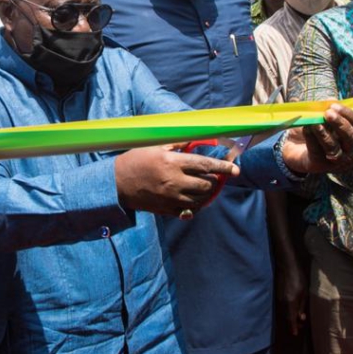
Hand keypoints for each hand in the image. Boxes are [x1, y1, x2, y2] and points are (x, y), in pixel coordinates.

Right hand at [115, 145, 238, 215]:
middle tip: (214, 177)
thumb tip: (194, 141)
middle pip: (206, 185)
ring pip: (200, 200)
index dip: (223, 167)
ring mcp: (171, 198)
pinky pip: (188, 212)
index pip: (205, 165)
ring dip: (206, 194)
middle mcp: (175, 181)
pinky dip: (194, 207)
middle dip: (214, 181)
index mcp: (173, 163)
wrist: (116, 183)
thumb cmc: (135, 160)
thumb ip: (176, 145)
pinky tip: (193, 201)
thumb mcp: (155, 147)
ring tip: (204, 187)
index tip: (236, 169)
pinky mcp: (166, 210)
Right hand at [278, 263, 307, 335]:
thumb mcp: (304, 293)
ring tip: (298, 317)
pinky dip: (287, 310)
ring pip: (284, 311)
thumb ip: (302, 306)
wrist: (288, 267)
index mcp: (290, 302)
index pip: (291, 318)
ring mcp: (279, 298)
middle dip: (293, 322)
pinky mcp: (277, 294)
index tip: (294, 334)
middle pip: (287, 316)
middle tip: (301, 324)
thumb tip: (301, 318)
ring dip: (290, 316)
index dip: (293, 327)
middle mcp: (283, 302)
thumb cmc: (299, 279)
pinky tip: (293, 308)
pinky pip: (283, 306)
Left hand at [281, 103, 352, 173]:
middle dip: (340, 124)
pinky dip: (312, 139)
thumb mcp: (316, 116)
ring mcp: (335, 158)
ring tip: (316, 124)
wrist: (293, 146)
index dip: (346, 113)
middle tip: (328, 114)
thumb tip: (330, 100)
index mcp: (348, 132)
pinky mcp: (320, 164)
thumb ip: (323, 109)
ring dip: (325, 133)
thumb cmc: (309, 129)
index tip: (333, 105)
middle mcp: (346, 146)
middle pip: (350, 136)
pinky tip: (307, 129)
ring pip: (334, 147)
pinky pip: (318, 151)